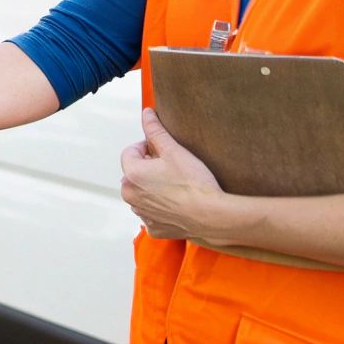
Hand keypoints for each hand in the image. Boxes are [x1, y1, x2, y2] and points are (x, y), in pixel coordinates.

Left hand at [120, 107, 223, 240]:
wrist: (213, 215)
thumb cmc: (194, 182)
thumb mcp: (174, 150)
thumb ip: (156, 130)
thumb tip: (146, 114)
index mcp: (131, 175)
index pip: (130, 152)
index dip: (147, 147)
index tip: (164, 150)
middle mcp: (130, 196)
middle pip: (134, 173)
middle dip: (149, 167)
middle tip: (172, 167)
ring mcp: (142, 214)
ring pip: (142, 193)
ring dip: (153, 187)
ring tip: (176, 185)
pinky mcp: (154, 229)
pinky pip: (153, 213)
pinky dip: (162, 207)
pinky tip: (178, 202)